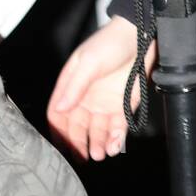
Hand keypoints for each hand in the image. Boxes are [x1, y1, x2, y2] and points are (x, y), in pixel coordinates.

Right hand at [47, 16, 155, 161]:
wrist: (138, 37)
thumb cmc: (108, 44)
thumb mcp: (88, 63)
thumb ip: (75, 87)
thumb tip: (60, 108)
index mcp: (72, 86)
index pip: (58, 112)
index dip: (57, 130)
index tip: (60, 146)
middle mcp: (85, 99)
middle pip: (76, 127)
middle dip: (77, 143)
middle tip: (81, 157)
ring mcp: (104, 105)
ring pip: (97, 132)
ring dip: (97, 144)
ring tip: (99, 155)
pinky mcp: (123, 108)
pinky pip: (117, 129)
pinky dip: (115, 140)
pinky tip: (114, 147)